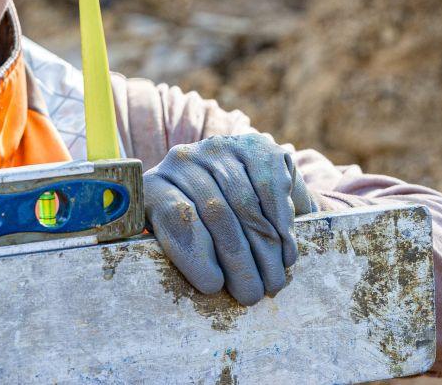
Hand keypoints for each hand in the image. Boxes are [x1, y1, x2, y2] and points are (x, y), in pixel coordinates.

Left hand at [142, 134, 318, 305]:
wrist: (237, 187)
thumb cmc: (201, 229)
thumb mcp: (178, 241)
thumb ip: (179, 253)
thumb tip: (195, 286)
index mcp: (155, 184)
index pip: (172, 214)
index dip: (193, 253)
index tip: (213, 287)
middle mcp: (182, 159)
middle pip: (215, 212)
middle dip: (238, 261)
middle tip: (252, 295)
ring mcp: (219, 148)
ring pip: (245, 203)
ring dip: (265, 249)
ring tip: (273, 281)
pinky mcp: (255, 146)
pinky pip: (271, 186)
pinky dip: (282, 224)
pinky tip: (286, 252)